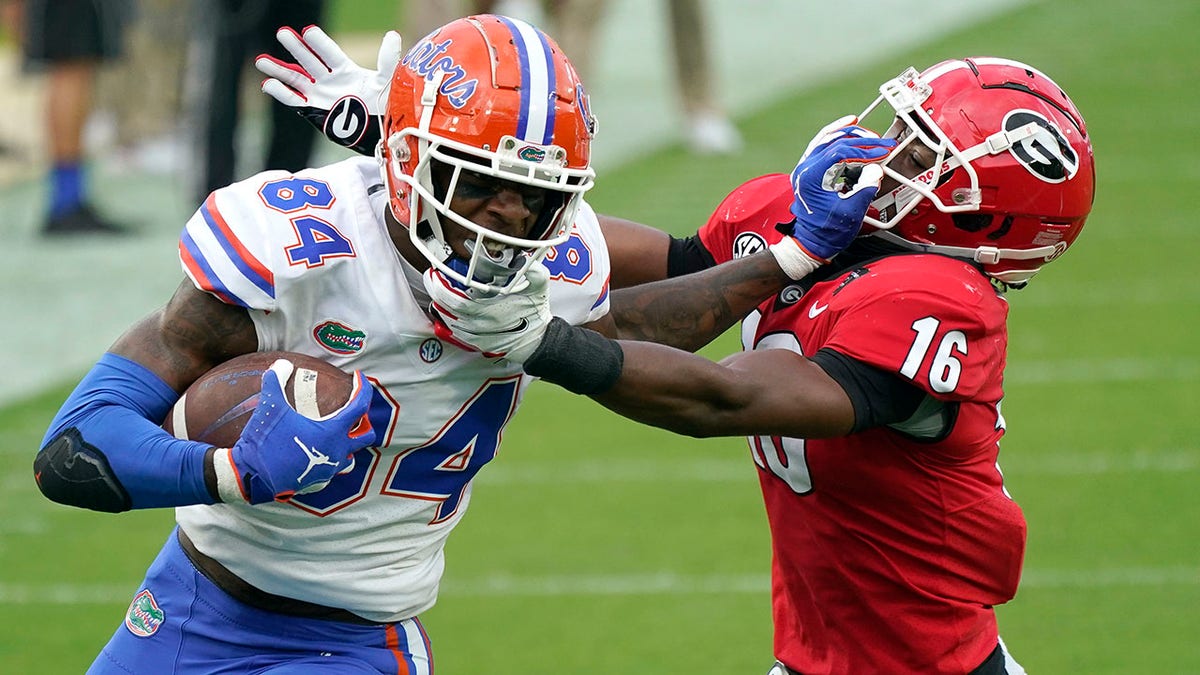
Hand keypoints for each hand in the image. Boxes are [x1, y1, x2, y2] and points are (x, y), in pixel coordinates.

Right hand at [224, 359, 374, 503]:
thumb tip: (280, 364)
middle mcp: (337, 452)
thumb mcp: (270, 406)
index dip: (363, 388)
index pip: (359, 406)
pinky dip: (330, 458)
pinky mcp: (318, 482)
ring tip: (336, 434)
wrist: (251, 476)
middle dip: (364, 422)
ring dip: (348, 444)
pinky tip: (316, 451)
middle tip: (352, 411)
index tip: (358, 377)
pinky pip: (332, 470)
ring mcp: (329, 471)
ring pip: (351, 456)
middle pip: (366, 436)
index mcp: (332, 432)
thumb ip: (276, 381)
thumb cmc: (264, 441)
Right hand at [255, 26, 401, 156]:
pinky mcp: (313, 110)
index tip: (308, 31)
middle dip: (295, 48)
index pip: (329, 53)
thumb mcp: (386, 81)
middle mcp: (329, 79)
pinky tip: (267, 84)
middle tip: (282, 33)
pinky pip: (293, 100)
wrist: (380, 134)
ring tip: (261, 61)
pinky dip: (281, 93)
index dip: (319, 43)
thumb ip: (387, 59)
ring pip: (295, 79)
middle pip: (309, 61)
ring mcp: (319, 94)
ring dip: (279, 69)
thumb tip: (392, 35)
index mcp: (345, 70)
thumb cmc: (385, 105)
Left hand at [423, 263, 552, 362]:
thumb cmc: (535, 312)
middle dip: (436, 292)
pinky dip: (448, 319)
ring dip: (441, 305)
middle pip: (447, 309)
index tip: (434, 274)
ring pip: (449, 321)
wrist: (537, 339)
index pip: (456, 300)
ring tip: (438, 290)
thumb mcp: (540, 287)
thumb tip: (523, 257)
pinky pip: (455, 331)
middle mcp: (480, 324)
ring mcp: (477, 335)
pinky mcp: (476, 342)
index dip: (441, 288)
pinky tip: (446, 308)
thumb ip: (532, 271)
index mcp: (491, 309)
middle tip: (432, 278)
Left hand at [788, 133, 894, 261]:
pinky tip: (847, 127)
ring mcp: (805, 168)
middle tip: (882, 143)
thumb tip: (877, 169)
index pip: (841, 152)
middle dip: (862, 140)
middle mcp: (805, 168)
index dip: (866, 150)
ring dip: (850, 134)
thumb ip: (865, 189)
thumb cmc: (827, 232)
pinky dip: (837, 136)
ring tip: (869, 133)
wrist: (811, 243)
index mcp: (812, 176)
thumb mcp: (851, 212)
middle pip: (835, 141)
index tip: (884, 152)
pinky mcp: (810, 171)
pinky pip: (822, 145)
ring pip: (827, 139)